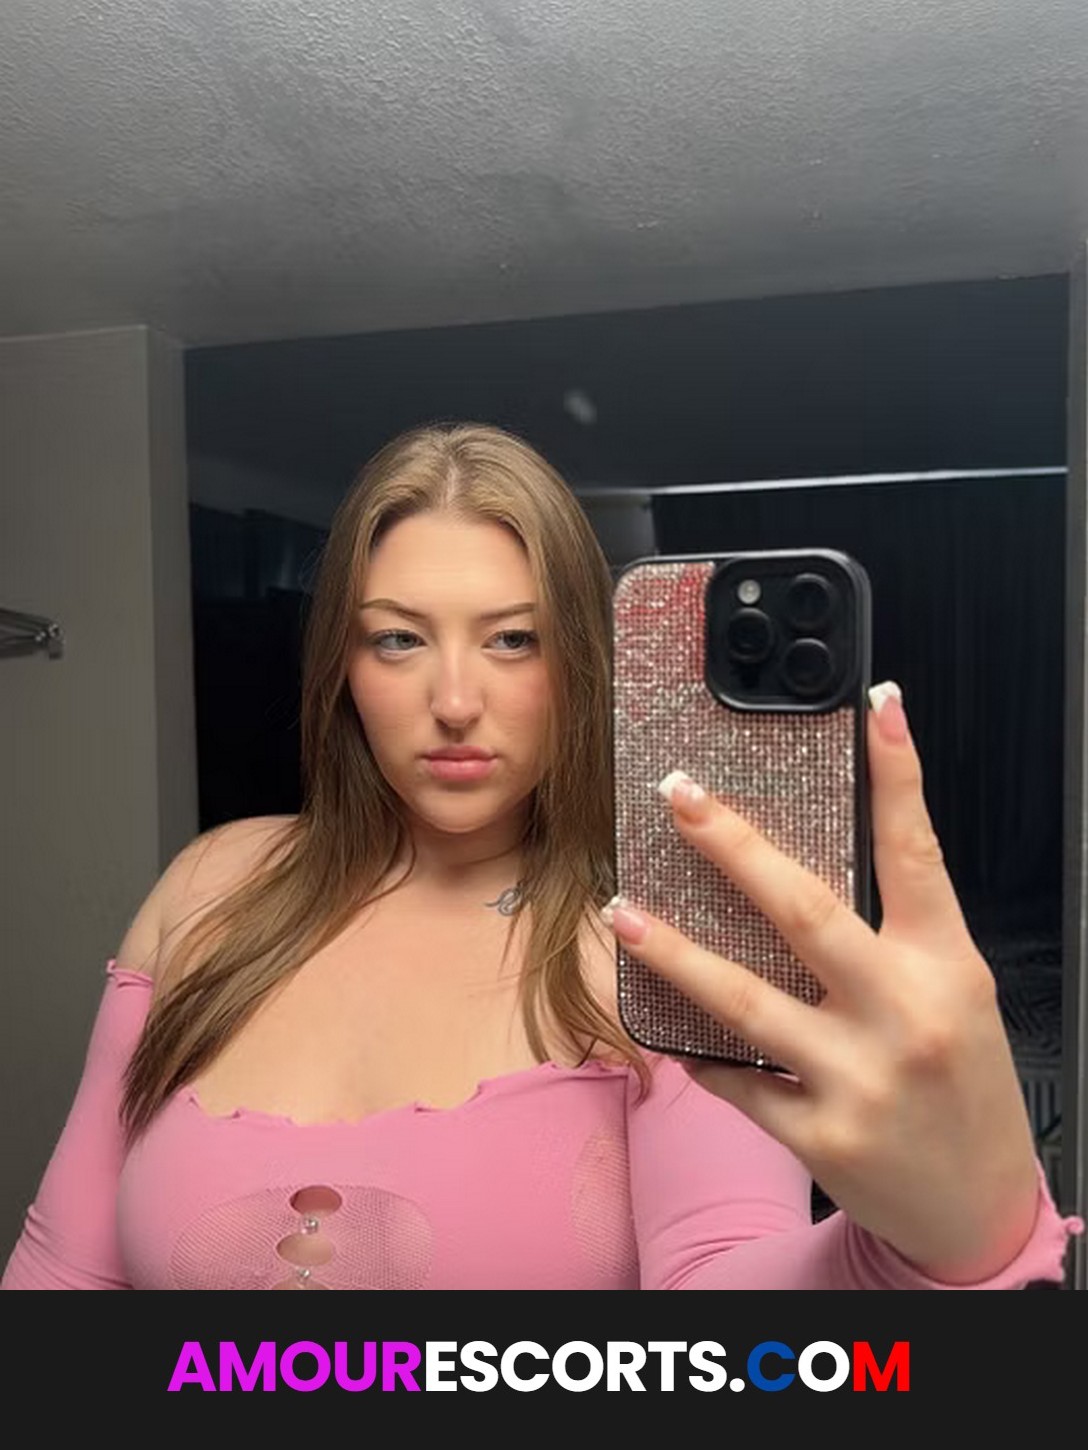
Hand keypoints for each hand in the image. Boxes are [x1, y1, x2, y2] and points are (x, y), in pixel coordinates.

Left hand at [604, 682, 1040, 1282]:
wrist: (978, 1210)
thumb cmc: (966, 1085)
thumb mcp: (958, 994)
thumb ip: (901, 930)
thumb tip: (813, 856)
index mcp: (945, 967)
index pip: (919, 851)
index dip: (899, 772)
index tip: (876, 705)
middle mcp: (902, 1016)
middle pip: (805, 910)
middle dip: (732, 845)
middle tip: (678, 795)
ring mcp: (857, 1079)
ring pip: (744, 1000)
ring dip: (673, 952)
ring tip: (623, 909)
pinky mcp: (817, 1135)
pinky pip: (734, 1078)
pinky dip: (693, 1049)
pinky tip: (659, 1024)